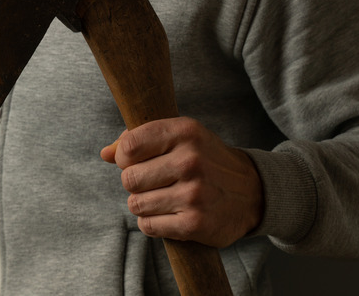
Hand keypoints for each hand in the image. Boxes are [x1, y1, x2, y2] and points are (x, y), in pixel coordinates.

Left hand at [100, 117, 262, 247]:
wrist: (253, 192)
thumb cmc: (205, 160)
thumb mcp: (179, 138)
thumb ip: (138, 140)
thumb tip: (105, 153)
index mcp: (185, 132)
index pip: (129, 147)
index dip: (124, 157)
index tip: (136, 161)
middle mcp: (190, 161)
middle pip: (128, 178)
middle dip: (136, 183)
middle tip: (156, 182)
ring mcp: (194, 193)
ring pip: (135, 204)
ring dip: (144, 204)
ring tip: (164, 198)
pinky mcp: (195, 223)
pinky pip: (148, 226)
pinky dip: (153, 223)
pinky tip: (170, 214)